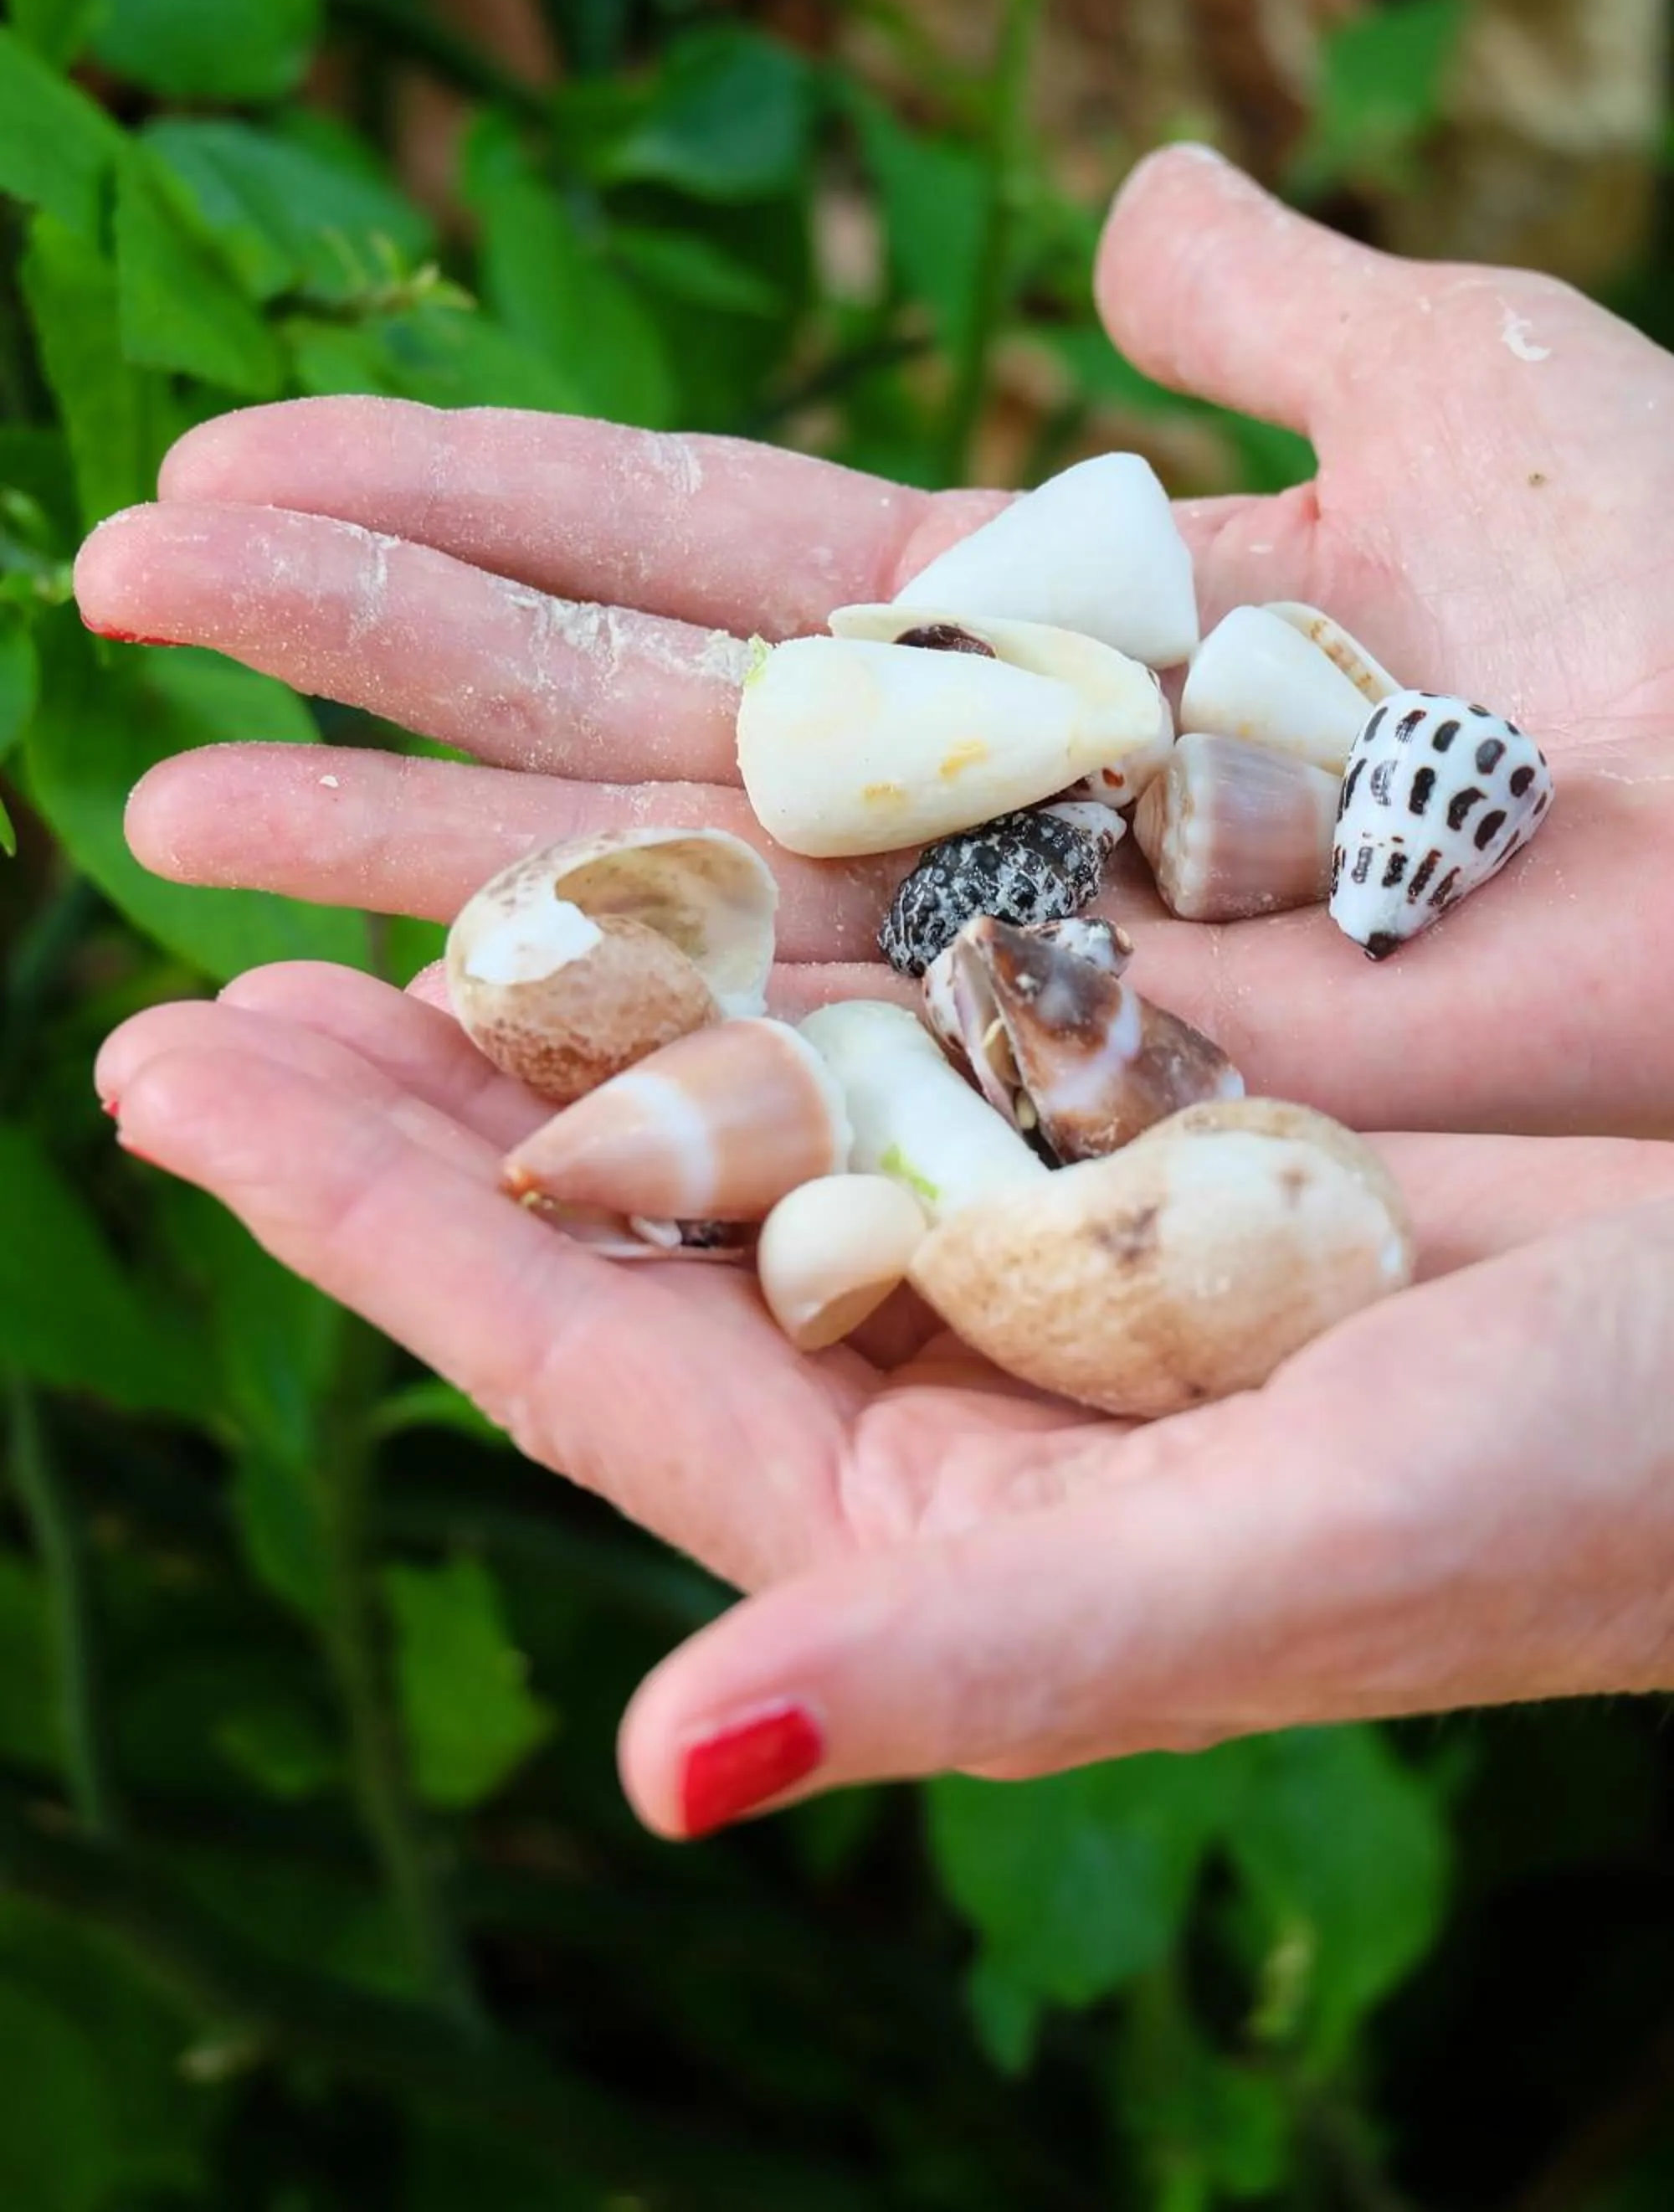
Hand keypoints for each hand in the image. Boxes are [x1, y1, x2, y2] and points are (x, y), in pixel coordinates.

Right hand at [73, 145, 1673, 1132]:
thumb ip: (1265, 308)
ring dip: (388, 851)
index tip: (257, 454)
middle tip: (100, 590)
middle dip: (353, 645)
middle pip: (599, 703)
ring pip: (635, 887)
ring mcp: (987, 945)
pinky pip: (758, 1058)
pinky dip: (569, 1048)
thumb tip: (1127, 200)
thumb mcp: (1463, 393)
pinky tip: (376, 1037)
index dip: (466, 492)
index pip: (682, 536)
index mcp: (1032, 613)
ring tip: (153, 824)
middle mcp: (967, 789)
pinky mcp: (1038, 1089)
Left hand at [96, 968, 1673, 1833]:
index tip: (178, 1069)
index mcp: (959, 1531)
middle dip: (409, 1109)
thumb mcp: (1312, 1558)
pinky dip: (773, 950)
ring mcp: (1045, 1259)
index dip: (374, 1223)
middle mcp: (971, 1395)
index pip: (596, 1368)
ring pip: (742, 1114)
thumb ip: (995, 1663)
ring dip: (566, 1007)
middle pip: (624, 1231)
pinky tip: (672, 863)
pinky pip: (898, 1033)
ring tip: (375, 896)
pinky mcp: (1142, 1143)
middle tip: (203, 974)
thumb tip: (675, 1770)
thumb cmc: (1630, 1477)